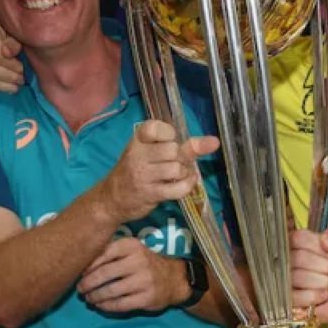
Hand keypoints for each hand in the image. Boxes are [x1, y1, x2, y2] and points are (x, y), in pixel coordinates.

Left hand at [78, 237, 187, 313]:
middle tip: (80, 289)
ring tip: (88, 298)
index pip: (103, 253)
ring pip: (111, 290)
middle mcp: (138, 260)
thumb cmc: (145, 263)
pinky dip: (106, 306)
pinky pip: (120, 304)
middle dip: (88, 283)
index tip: (79, 272)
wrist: (174, 279)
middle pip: (104, 273)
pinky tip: (100, 305)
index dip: (87, 265)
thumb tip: (81, 262)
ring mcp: (144, 280)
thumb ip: (110, 251)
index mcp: (131, 245)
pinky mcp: (147, 297)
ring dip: (95, 296)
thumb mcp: (131, 250)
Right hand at [99, 120, 217, 221]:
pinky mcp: (150, 194)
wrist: (112, 199)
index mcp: (138, 140)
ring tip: (175, 176)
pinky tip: (182, 184)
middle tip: (173, 163)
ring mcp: (143, 175)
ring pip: (177, 168)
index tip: (168, 141)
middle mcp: (138, 155)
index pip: (156, 128)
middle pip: (173, 150)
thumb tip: (214, 141)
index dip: (169, 134)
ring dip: (183, 173)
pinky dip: (186, 186)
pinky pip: (179, 188)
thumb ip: (183, 145)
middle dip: (180, 157)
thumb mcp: (152, 152)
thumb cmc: (137, 171)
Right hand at [287, 223, 327, 327]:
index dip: (319, 248)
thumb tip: (325, 239)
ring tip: (326, 284)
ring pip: (298, 277)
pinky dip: (315, 296)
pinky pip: (297, 296)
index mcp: (297, 242)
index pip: (299, 238)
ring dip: (322, 283)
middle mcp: (286, 259)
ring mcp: (283, 279)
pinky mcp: (286, 299)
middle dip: (324, 267)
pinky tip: (321, 295)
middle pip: (299, 258)